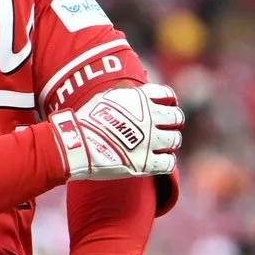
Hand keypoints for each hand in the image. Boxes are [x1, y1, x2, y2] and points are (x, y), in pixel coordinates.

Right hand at [49, 84, 182, 180]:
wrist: (78, 144)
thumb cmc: (86, 120)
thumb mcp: (106, 98)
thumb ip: (126, 96)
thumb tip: (132, 92)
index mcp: (142, 99)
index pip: (167, 96)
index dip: (169, 102)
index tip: (167, 108)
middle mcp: (150, 118)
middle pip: (176, 118)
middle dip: (174, 122)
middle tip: (168, 129)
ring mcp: (150, 141)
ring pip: (175, 140)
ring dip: (171, 143)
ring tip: (164, 146)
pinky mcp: (147, 163)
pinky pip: (169, 163)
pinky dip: (166, 162)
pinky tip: (160, 162)